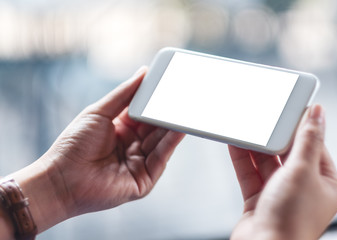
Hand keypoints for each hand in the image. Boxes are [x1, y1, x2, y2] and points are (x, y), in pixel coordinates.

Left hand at [8, 67, 183, 233]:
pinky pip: (161, 158)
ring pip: (162, 142)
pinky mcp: (144, 180)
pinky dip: (171, 143)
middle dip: (167, 112)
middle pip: (156, 127)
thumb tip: (143, 72)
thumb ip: (124, 93)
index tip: (169, 85)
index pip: (145, 113)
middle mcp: (132, 146)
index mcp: (121, 130)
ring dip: (173, 126)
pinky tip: (179, 128)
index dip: (156, 100)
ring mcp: (139, 163)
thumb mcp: (99, 111)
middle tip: (182, 96)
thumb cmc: (74, 144)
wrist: (60, 179)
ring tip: (185, 109)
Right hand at [228, 105, 336, 239]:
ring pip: (265, 163)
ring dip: (255, 147)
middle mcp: (303, 189)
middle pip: (287, 154)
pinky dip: (242, 159)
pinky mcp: (258, 200)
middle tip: (264, 118)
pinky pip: (250, 174)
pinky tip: (235, 144)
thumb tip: (317, 113)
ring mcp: (279, 194)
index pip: (314, 147)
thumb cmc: (291, 219)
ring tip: (246, 128)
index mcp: (325, 183)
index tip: (290, 110)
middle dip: (274, 137)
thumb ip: (308, 139)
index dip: (302, 128)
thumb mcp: (303, 170)